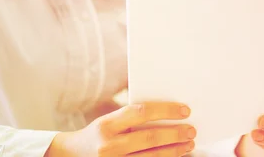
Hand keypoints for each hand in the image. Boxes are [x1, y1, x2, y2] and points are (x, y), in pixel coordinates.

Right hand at [46, 102, 196, 156]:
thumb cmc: (97, 134)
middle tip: (192, 129)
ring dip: (174, 151)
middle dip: (175, 134)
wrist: (71, 156)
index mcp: (106, 125)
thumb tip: (167, 111)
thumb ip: (131, 117)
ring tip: (188, 144)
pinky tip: (175, 156)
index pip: (140, 112)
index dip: (165, 110)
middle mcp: (109, 145)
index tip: (184, 110)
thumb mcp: (108, 120)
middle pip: (149, 138)